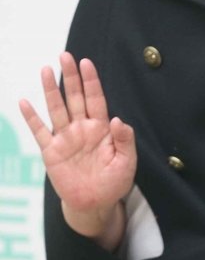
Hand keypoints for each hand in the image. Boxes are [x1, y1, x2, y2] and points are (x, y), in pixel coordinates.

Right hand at [19, 52, 136, 245]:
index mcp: (101, 128)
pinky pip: (39, 132)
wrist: (95, 204)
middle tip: (65, 56)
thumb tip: (117, 119)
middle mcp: (82, 128)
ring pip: (56, 109)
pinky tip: (24, 102)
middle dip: (70, 77)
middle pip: (75, 97)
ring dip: (50, 90)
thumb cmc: (114, 182)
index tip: (86, 62)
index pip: (96, 98)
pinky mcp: (51, 152)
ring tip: (44, 69)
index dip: (91, 81)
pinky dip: (31, 117)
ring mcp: (65, 138)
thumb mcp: (126, 162)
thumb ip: (124, 140)